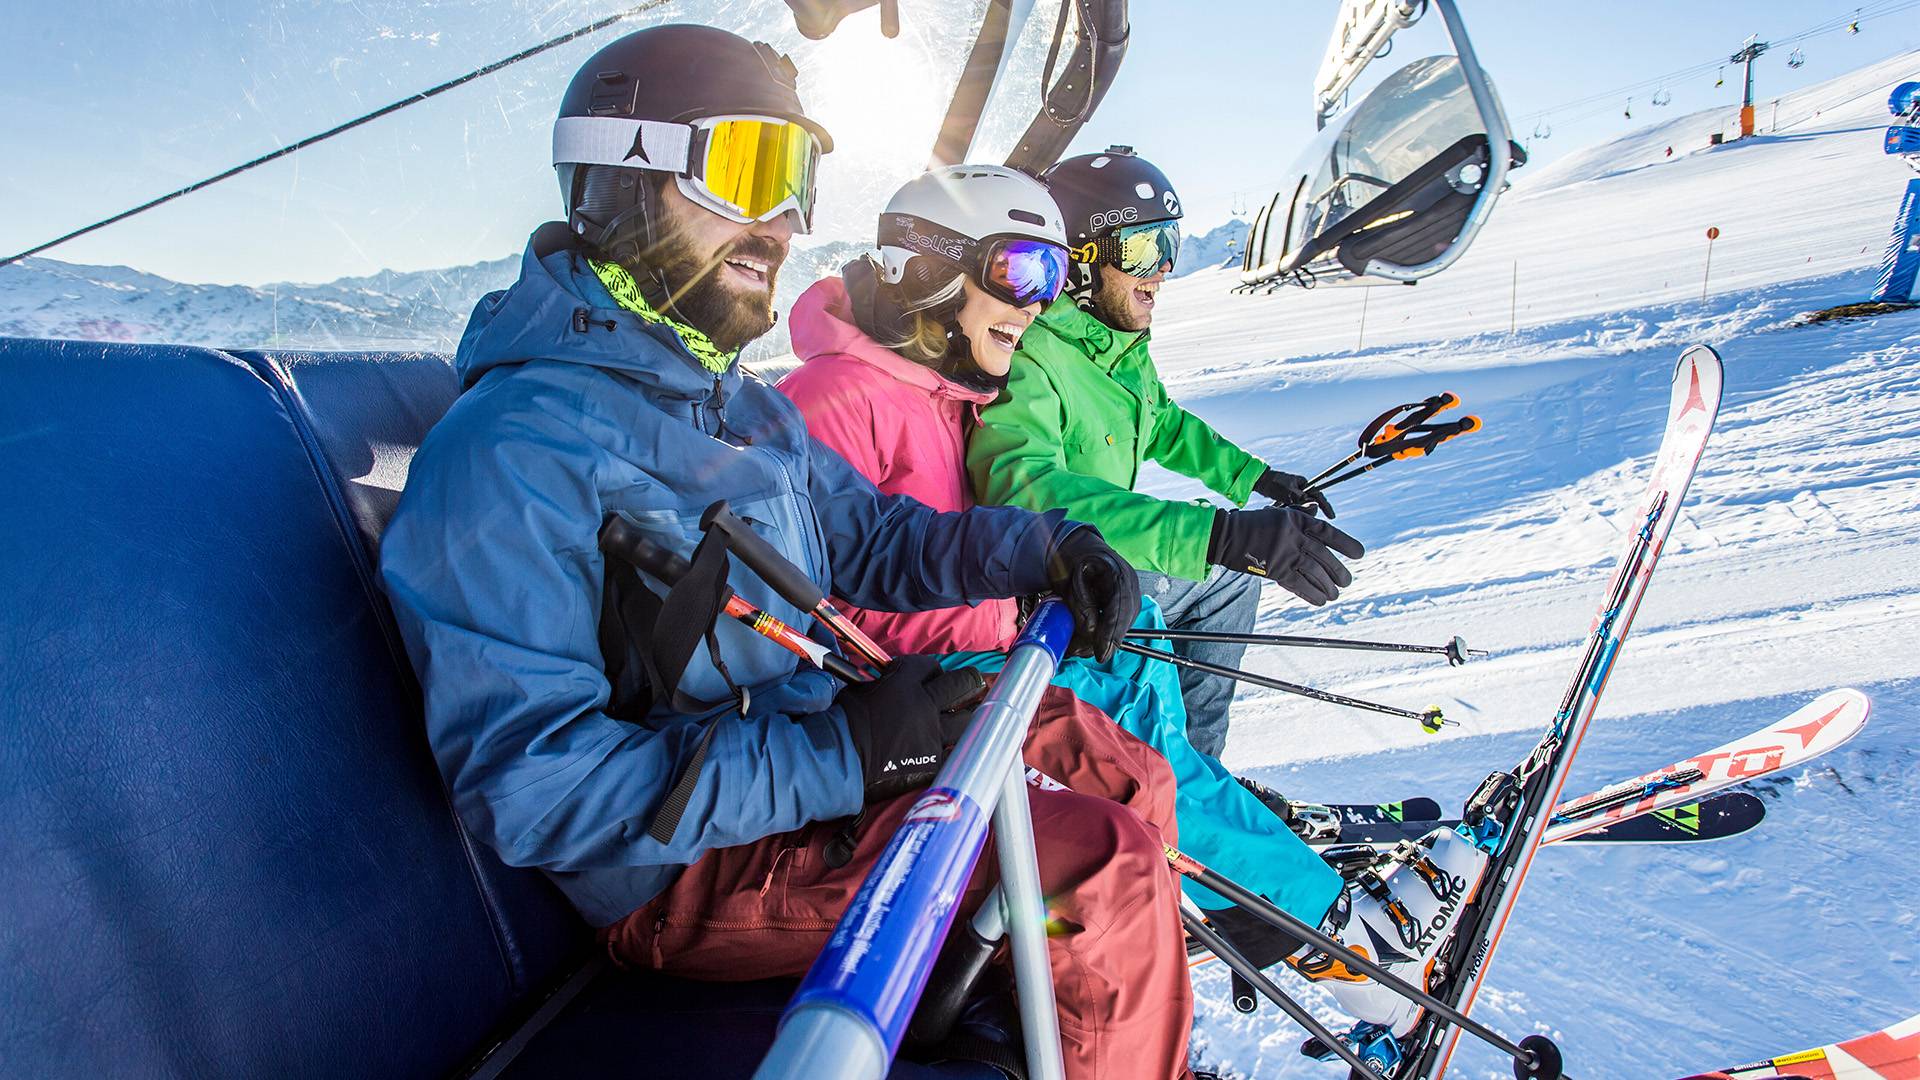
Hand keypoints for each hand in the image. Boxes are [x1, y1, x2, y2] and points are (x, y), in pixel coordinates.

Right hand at [837, 656, 985, 802]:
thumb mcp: (862, 688)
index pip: (930, 665)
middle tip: (970, 684)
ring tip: (964, 717)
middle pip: (962, 684)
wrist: (841, 758)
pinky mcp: (932, 760)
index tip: (930, 676)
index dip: (931, 670)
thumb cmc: (844, 721)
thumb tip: (894, 679)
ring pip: (966, 719)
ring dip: (964, 717)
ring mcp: (932, 733)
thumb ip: (886, 682)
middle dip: (967, 682)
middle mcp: (924, 704)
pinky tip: (951, 746)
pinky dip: (952, 747)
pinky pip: (954, 750)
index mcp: (904, 682)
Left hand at [1046, 525, 1140, 662]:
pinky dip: (1104, 633)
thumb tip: (1091, 632)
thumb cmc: (1073, 561)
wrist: (1078, 550)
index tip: (1100, 654)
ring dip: (1102, 640)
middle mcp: (1131, 585)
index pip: (1120, 609)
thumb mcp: (1071, 582)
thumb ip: (1082, 605)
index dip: (1110, 635)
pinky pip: (1119, 623)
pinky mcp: (1127, 604)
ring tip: (1078, 647)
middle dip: (1104, 642)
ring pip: (1122, 626)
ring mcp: (1132, 594)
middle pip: (1124, 621)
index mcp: (1117, 574)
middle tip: (1080, 653)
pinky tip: (1088, 639)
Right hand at [1207, 507, 1363, 604]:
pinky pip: (1299, 585)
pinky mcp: (1275, 570)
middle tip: (1347, 582)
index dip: (1346, 544)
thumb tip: (1319, 512)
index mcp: (1297, 521)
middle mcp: (1294, 537)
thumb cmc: (1254, 524)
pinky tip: (1320, 601)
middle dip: (1339, 572)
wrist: (1226, 535)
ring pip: (1315, 573)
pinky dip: (1311, 594)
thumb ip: (1301, 516)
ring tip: (1335, 595)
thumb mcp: (1279, 514)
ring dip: (1328, 587)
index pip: (1328, 533)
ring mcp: (1285, 554)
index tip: (1359, 554)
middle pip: (1324, 557)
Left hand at [1254, 468, 1334, 518]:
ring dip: (1295, 511)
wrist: (1260, 481)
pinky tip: (1280, 508)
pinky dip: (1289, 511)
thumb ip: (1301, 498)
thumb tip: (1315, 505)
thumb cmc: (1274, 483)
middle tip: (1292, 510)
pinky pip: (1294, 509)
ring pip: (1302, 508)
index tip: (1332, 517)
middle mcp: (1302, 489)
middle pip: (1311, 504)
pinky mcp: (1288, 500)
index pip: (1319, 496)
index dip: (1326, 507)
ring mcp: (1295, 495)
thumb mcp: (1288, 491)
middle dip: (1305, 510)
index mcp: (1304, 484)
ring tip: (1282, 507)